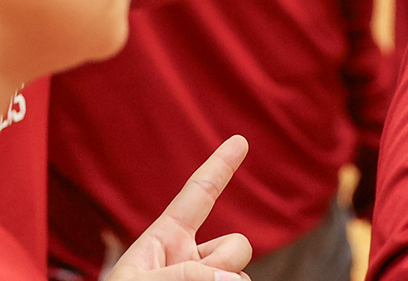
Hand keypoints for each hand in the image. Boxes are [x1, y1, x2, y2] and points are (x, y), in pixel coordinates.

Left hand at [104, 136, 252, 280]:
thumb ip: (181, 274)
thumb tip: (231, 278)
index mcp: (166, 238)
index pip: (198, 194)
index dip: (219, 166)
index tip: (239, 140)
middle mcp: (190, 257)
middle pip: (236, 244)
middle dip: (225, 260)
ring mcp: (205, 279)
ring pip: (240, 274)